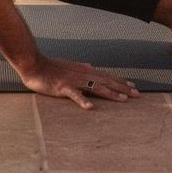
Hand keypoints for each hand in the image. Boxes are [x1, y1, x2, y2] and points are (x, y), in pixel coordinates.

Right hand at [17, 55, 139, 109]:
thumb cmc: (50, 67)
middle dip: (122, 88)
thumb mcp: (69, 66)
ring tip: (123, 99)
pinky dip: (82, 100)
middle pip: (106, 82)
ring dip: (110, 93)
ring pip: (95, 87)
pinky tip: (90, 107)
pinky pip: (74, 95)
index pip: (106, 76)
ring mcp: (73, 81)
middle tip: (137, 95)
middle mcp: (82, 74)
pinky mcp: (63, 87)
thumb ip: (81, 67)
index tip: (133, 86)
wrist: (34, 65)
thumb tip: (91, 66)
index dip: (120, 82)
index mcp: (84, 70)